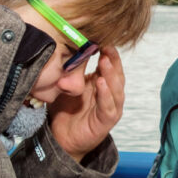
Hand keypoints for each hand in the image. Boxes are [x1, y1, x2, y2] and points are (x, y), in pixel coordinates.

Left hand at [48, 46, 124, 162]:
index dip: (109, 53)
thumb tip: (69, 46)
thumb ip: (71, 70)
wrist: (61, 137)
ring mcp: (110, 108)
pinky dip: (106, 95)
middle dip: (113, 61)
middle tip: (107, 46)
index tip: (104, 39)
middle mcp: (109, 95)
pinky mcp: (106, 122)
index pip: (110, 66)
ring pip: (116, 90)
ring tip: (105, 61)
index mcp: (102, 85)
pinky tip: (101, 84)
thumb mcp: (67, 85)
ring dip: (112, 75)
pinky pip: (109, 107)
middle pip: (116, 75)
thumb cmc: (65, 110)